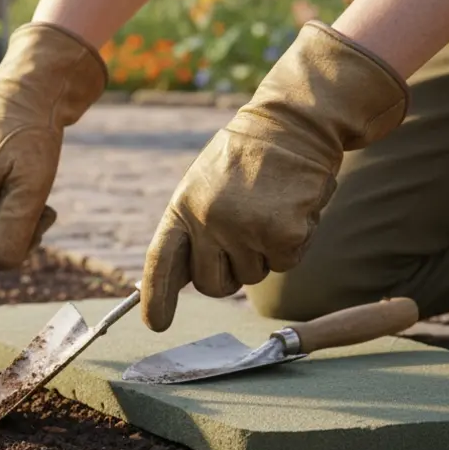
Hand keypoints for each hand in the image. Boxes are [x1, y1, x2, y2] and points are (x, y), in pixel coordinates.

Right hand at [0, 23, 107, 298]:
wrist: (31, 90)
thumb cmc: (31, 133)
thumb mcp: (32, 183)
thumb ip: (14, 226)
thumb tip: (0, 263)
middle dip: (4, 244)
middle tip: (40, 223)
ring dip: (16, 227)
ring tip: (44, 207)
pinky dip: (14, 213)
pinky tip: (35, 198)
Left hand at [141, 21, 410, 330]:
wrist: (294, 125)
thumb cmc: (247, 159)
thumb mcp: (205, 186)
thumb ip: (193, 228)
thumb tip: (185, 279)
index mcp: (183, 207)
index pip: (161, 261)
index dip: (155, 296)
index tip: (154, 323)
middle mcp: (209, 221)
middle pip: (212, 284)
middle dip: (228, 274)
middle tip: (244, 237)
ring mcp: (246, 230)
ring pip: (252, 276)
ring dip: (263, 253)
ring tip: (268, 209)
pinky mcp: (284, 236)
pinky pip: (285, 263)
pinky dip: (292, 244)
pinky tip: (291, 210)